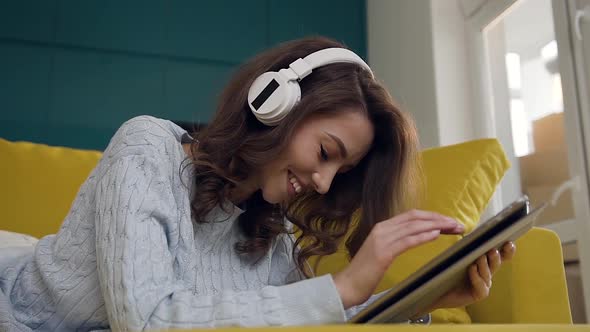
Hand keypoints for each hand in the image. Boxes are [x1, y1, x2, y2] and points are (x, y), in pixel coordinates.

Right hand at [333, 210, 464, 307]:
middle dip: (438, 219)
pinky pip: (407, 241)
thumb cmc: (365, 273)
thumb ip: (395, 242)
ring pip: (414, 226)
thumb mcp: (381, 252)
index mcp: (382, 227)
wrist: (347, 285)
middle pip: (415, 217)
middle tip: (457, 224)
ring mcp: (381, 239)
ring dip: (436, 226)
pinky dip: (423, 236)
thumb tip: (416, 237)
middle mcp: (382, 228)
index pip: (411, 216)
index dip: (432, 216)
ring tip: (453, 228)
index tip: (449, 221)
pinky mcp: (383, 252)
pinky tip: (436, 236)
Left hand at [422, 241, 516, 313]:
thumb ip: (466, 247)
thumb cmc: (447, 271)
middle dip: (497, 256)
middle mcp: (487, 273)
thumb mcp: (457, 256)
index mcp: (485, 262)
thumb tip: (469, 233)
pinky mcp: (478, 294)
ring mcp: (484, 284)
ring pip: (488, 274)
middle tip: (493, 250)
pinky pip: (481, 286)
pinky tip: (472, 269)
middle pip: (496, 263)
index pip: (500, 255)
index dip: (507, 250)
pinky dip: (477, 276)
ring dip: (484, 265)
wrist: (436, 290)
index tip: (509, 242)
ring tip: (480, 258)